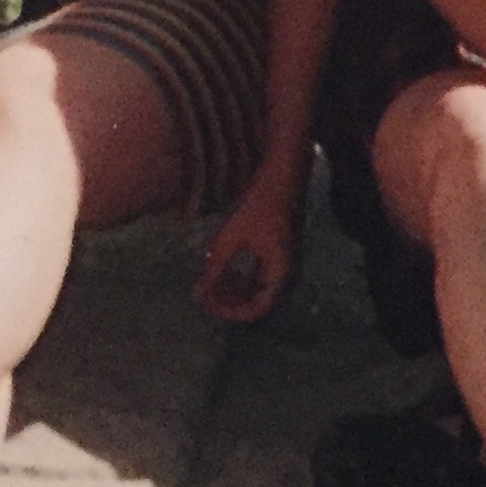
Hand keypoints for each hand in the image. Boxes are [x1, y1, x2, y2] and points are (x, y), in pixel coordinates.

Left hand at [193, 158, 304, 322]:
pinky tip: (225, 270)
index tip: (207, 304)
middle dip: (229, 302)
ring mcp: (287, 265)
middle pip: (258, 303)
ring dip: (235, 291)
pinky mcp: (282, 255)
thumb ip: (214, 268)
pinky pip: (262, 279)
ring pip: (259, 292)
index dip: (229, 312)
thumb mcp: (231, 236)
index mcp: (281, 273)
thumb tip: (197, 295)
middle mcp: (289, 274)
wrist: (284, 174)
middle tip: (205, 294)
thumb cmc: (259, 202)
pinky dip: (243, 280)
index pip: (255, 310)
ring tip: (211, 283)